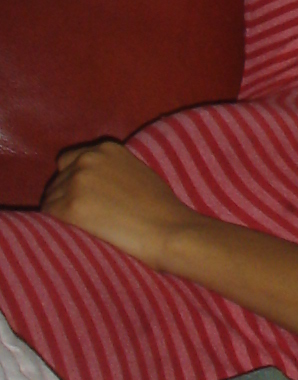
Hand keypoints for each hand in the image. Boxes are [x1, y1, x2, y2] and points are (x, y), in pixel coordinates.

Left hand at [40, 140, 198, 269]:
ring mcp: (77, 182)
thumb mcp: (135, 171)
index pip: (70, 161)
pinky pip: (49, 214)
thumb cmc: (159, 206)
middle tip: (86, 214)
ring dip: (61, 210)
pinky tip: (78, 230)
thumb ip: (111, 169)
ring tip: (85, 225)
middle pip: (58, 178)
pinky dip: (58, 223)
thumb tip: (91, 182)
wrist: (167, 229)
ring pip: (51, 197)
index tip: (86, 196)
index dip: (75, 180)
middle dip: (66, 194)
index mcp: (106, 149)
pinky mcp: (70, 206)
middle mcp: (87, 159)